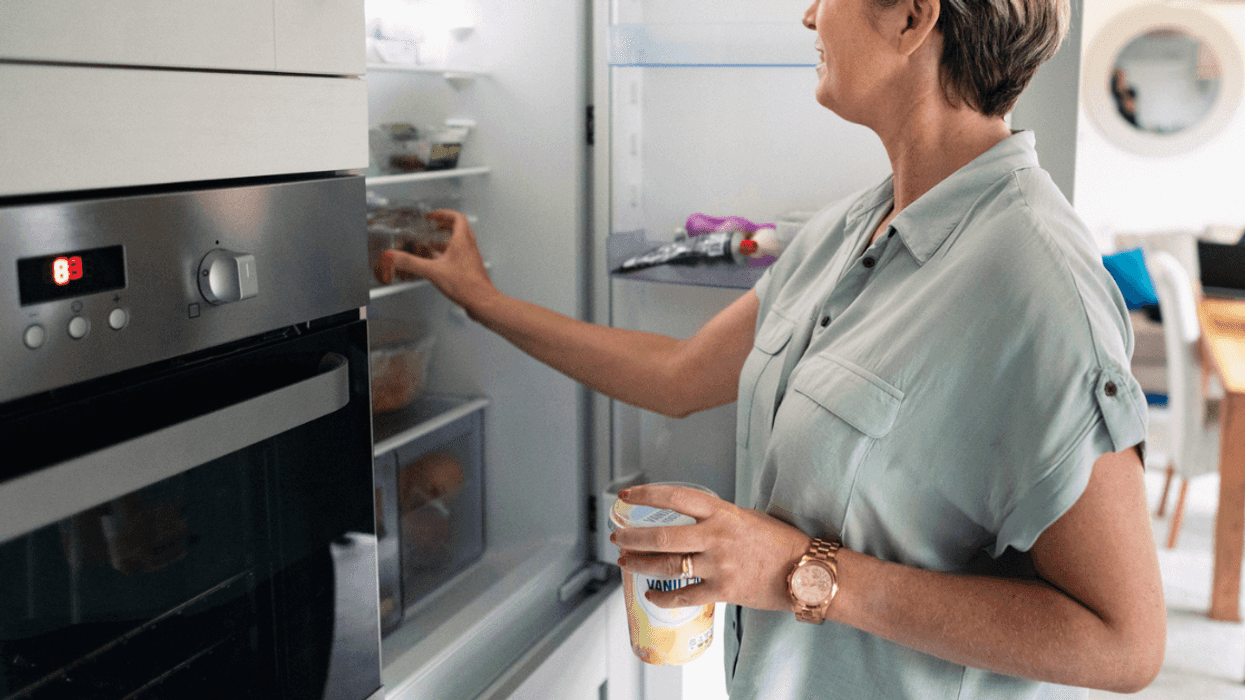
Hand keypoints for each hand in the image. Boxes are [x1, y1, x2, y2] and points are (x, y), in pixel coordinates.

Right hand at [373, 209, 498, 315]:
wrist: (482, 301)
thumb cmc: (466, 285)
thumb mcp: (432, 271)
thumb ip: (411, 263)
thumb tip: (395, 256)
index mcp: (462, 241)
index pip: (456, 217)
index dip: (443, 214)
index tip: (433, 216)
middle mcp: (470, 246)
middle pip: (460, 227)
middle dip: (445, 224)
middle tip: (435, 226)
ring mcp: (472, 257)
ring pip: (461, 241)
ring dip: (448, 239)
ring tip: (435, 244)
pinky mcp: (472, 268)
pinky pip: (462, 254)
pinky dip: (451, 253)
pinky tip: (441, 263)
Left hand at [609, 484, 811, 610]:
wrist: (806, 571)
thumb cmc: (779, 542)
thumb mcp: (747, 517)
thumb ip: (717, 518)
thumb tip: (692, 520)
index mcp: (722, 512)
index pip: (675, 497)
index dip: (646, 495)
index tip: (625, 496)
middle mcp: (716, 536)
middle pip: (662, 536)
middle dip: (633, 537)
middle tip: (617, 537)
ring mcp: (719, 565)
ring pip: (668, 566)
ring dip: (640, 564)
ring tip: (625, 562)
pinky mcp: (723, 591)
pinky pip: (684, 596)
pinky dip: (663, 597)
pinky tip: (650, 595)